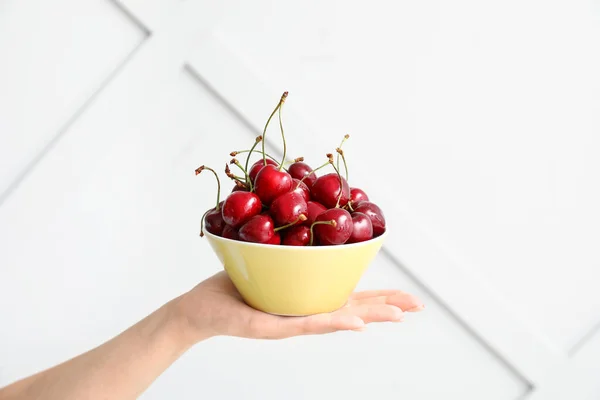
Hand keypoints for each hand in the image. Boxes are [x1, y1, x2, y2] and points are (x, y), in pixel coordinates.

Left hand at [177, 271, 423, 342]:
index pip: (351, 297)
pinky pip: (307, 322)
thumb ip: (292, 250)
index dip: (381, 296)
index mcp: (308, 298)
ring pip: (337, 318)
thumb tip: (308, 216)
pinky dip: (334, 322)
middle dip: (387, 308)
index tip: (409, 296)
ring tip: (398, 315)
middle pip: (354, 310)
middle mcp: (305, 312)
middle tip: (418, 306)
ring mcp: (292, 322)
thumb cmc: (234, 284)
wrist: (200, 309)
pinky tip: (356, 322)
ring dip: (370, 316)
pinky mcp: (274, 327)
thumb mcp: (268, 262)